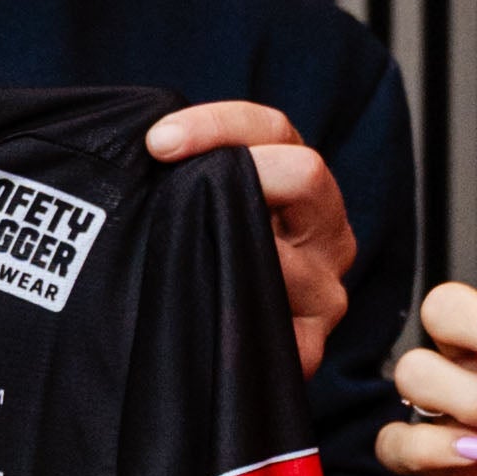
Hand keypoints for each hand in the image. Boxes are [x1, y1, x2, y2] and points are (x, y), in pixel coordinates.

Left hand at [144, 100, 352, 374]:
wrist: (213, 349)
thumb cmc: (202, 254)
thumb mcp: (204, 204)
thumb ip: (189, 172)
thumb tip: (148, 145)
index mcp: (303, 182)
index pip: (274, 129)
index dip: (216, 126)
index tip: (159, 143)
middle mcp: (328, 231)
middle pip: (304, 173)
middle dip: (236, 172)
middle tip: (167, 186)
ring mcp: (325, 288)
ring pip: (285, 257)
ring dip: (227, 254)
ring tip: (173, 258)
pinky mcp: (309, 344)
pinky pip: (277, 333)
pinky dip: (235, 326)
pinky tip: (199, 320)